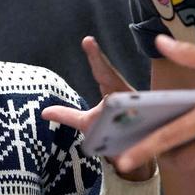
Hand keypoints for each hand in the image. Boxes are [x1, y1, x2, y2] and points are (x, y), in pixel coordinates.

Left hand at [42, 36, 152, 181]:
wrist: (134, 154)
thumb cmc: (110, 133)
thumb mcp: (87, 124)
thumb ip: (67, 115)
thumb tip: (44, 112)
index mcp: (114, 90)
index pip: (102, 71)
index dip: (94, 57)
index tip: (86, 40)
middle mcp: (128, 94)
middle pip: (112, 78)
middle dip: (100, 62)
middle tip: (87, 41)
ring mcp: (140, 106)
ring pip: (126, 95)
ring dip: (115, 86)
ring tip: (98, 68)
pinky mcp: (150, 121)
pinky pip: (141, 114)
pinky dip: (137, 110)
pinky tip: (126, 106)